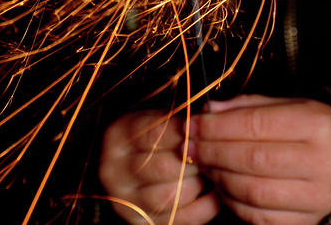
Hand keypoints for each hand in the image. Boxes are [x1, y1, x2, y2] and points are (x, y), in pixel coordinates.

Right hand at [98, 110, 219, 224]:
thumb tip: (205, 116)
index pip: (154, 135)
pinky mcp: (143, 223)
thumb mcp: (152, 116)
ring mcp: (127, 202)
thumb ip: (174, 117)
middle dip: (194, 160)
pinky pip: (181, 220)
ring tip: (213, 169)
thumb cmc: (146, 134)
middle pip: (162, 168)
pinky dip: (204, 207)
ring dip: (199, 183)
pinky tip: (216, 192)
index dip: (184, 132)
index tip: (204, 128)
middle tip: (213, 151)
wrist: (127, 162)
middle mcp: (115, 173)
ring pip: (171, 197)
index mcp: (117, 138)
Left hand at [188, 95, 330, 224]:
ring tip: (204, 164)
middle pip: (252, 159)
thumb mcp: (288, 105)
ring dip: (220, 177)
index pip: (256, 124)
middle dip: (213, 152)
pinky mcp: (308, 222)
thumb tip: (209, 110)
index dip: (217, 126)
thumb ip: (249, 106)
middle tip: (189, 146)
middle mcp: (322, 163)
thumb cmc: (309, 129)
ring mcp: (317, 197)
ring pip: (253, 192)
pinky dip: (234, 203)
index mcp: (317, 125)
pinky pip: (260, 218)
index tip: (193, 125)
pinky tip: (223, 186)